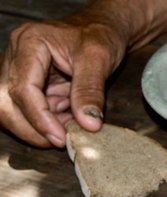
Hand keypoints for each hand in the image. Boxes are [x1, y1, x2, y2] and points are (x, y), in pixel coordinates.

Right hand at [0, 18, 125, 147]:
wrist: (103, 30)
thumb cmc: (99, 36)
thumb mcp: (99, 59)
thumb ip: (90, 91)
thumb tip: (88, 123)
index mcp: (29, 42)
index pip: (22, 88)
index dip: (38, 117)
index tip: (60, 136)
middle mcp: (16, 56)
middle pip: (6, 102)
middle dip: (31, 128)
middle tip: (61, 140)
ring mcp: (18, 71)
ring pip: (10, 110)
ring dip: (36, 127)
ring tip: (67, 128)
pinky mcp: (28, 84)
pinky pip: (26, 110)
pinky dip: (45, 123)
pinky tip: (65, 122)